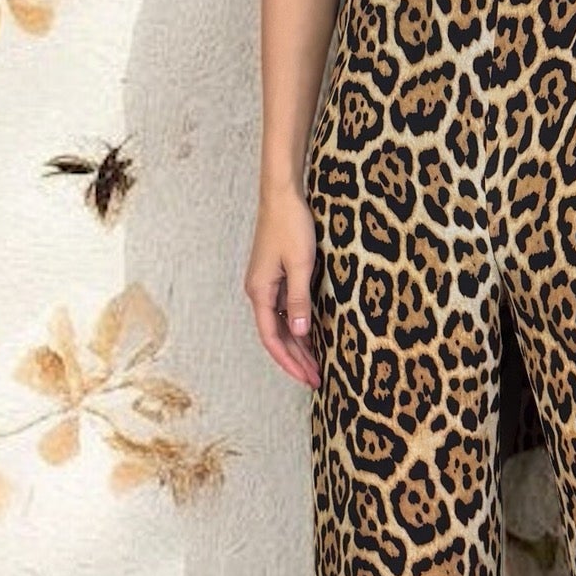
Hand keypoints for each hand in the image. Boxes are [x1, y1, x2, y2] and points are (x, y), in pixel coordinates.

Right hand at [244, 184, 320, 389]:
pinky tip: (310, 337)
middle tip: (317, 379)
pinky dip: (297, 327)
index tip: (307, 377)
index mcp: (260, 292)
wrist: (282, 196)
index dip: (289, 361)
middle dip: (296, 359)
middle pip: (276, 335)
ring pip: (280, 324)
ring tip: (315, 365)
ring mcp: (266, 284)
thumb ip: (299, 300)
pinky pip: (284, 310)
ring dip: (297, 346)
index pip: (272, 338)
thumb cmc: (291, 226)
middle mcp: (259, 292)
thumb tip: (298, 333)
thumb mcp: (300, 264)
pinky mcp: (274, 276)